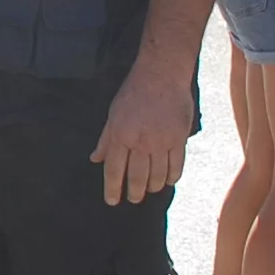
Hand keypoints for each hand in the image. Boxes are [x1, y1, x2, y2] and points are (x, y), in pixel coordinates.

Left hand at [89, 58, 189, 204]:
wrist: (161, 74)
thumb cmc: (134, 92)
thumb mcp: (113, 114)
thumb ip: (106, 140)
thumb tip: (96, 159)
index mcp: (120, 136)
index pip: (114, 171)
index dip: (112, 189)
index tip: (112, 201)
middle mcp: (140, 142)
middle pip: (137, 178)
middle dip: (134, 193)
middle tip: (133, 198)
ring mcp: (161, 141)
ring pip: (157, 176)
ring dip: (153, 187)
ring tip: (150, 190)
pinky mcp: (179, 138)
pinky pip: (176, 166)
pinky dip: (171, 177)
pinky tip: (168, 180)